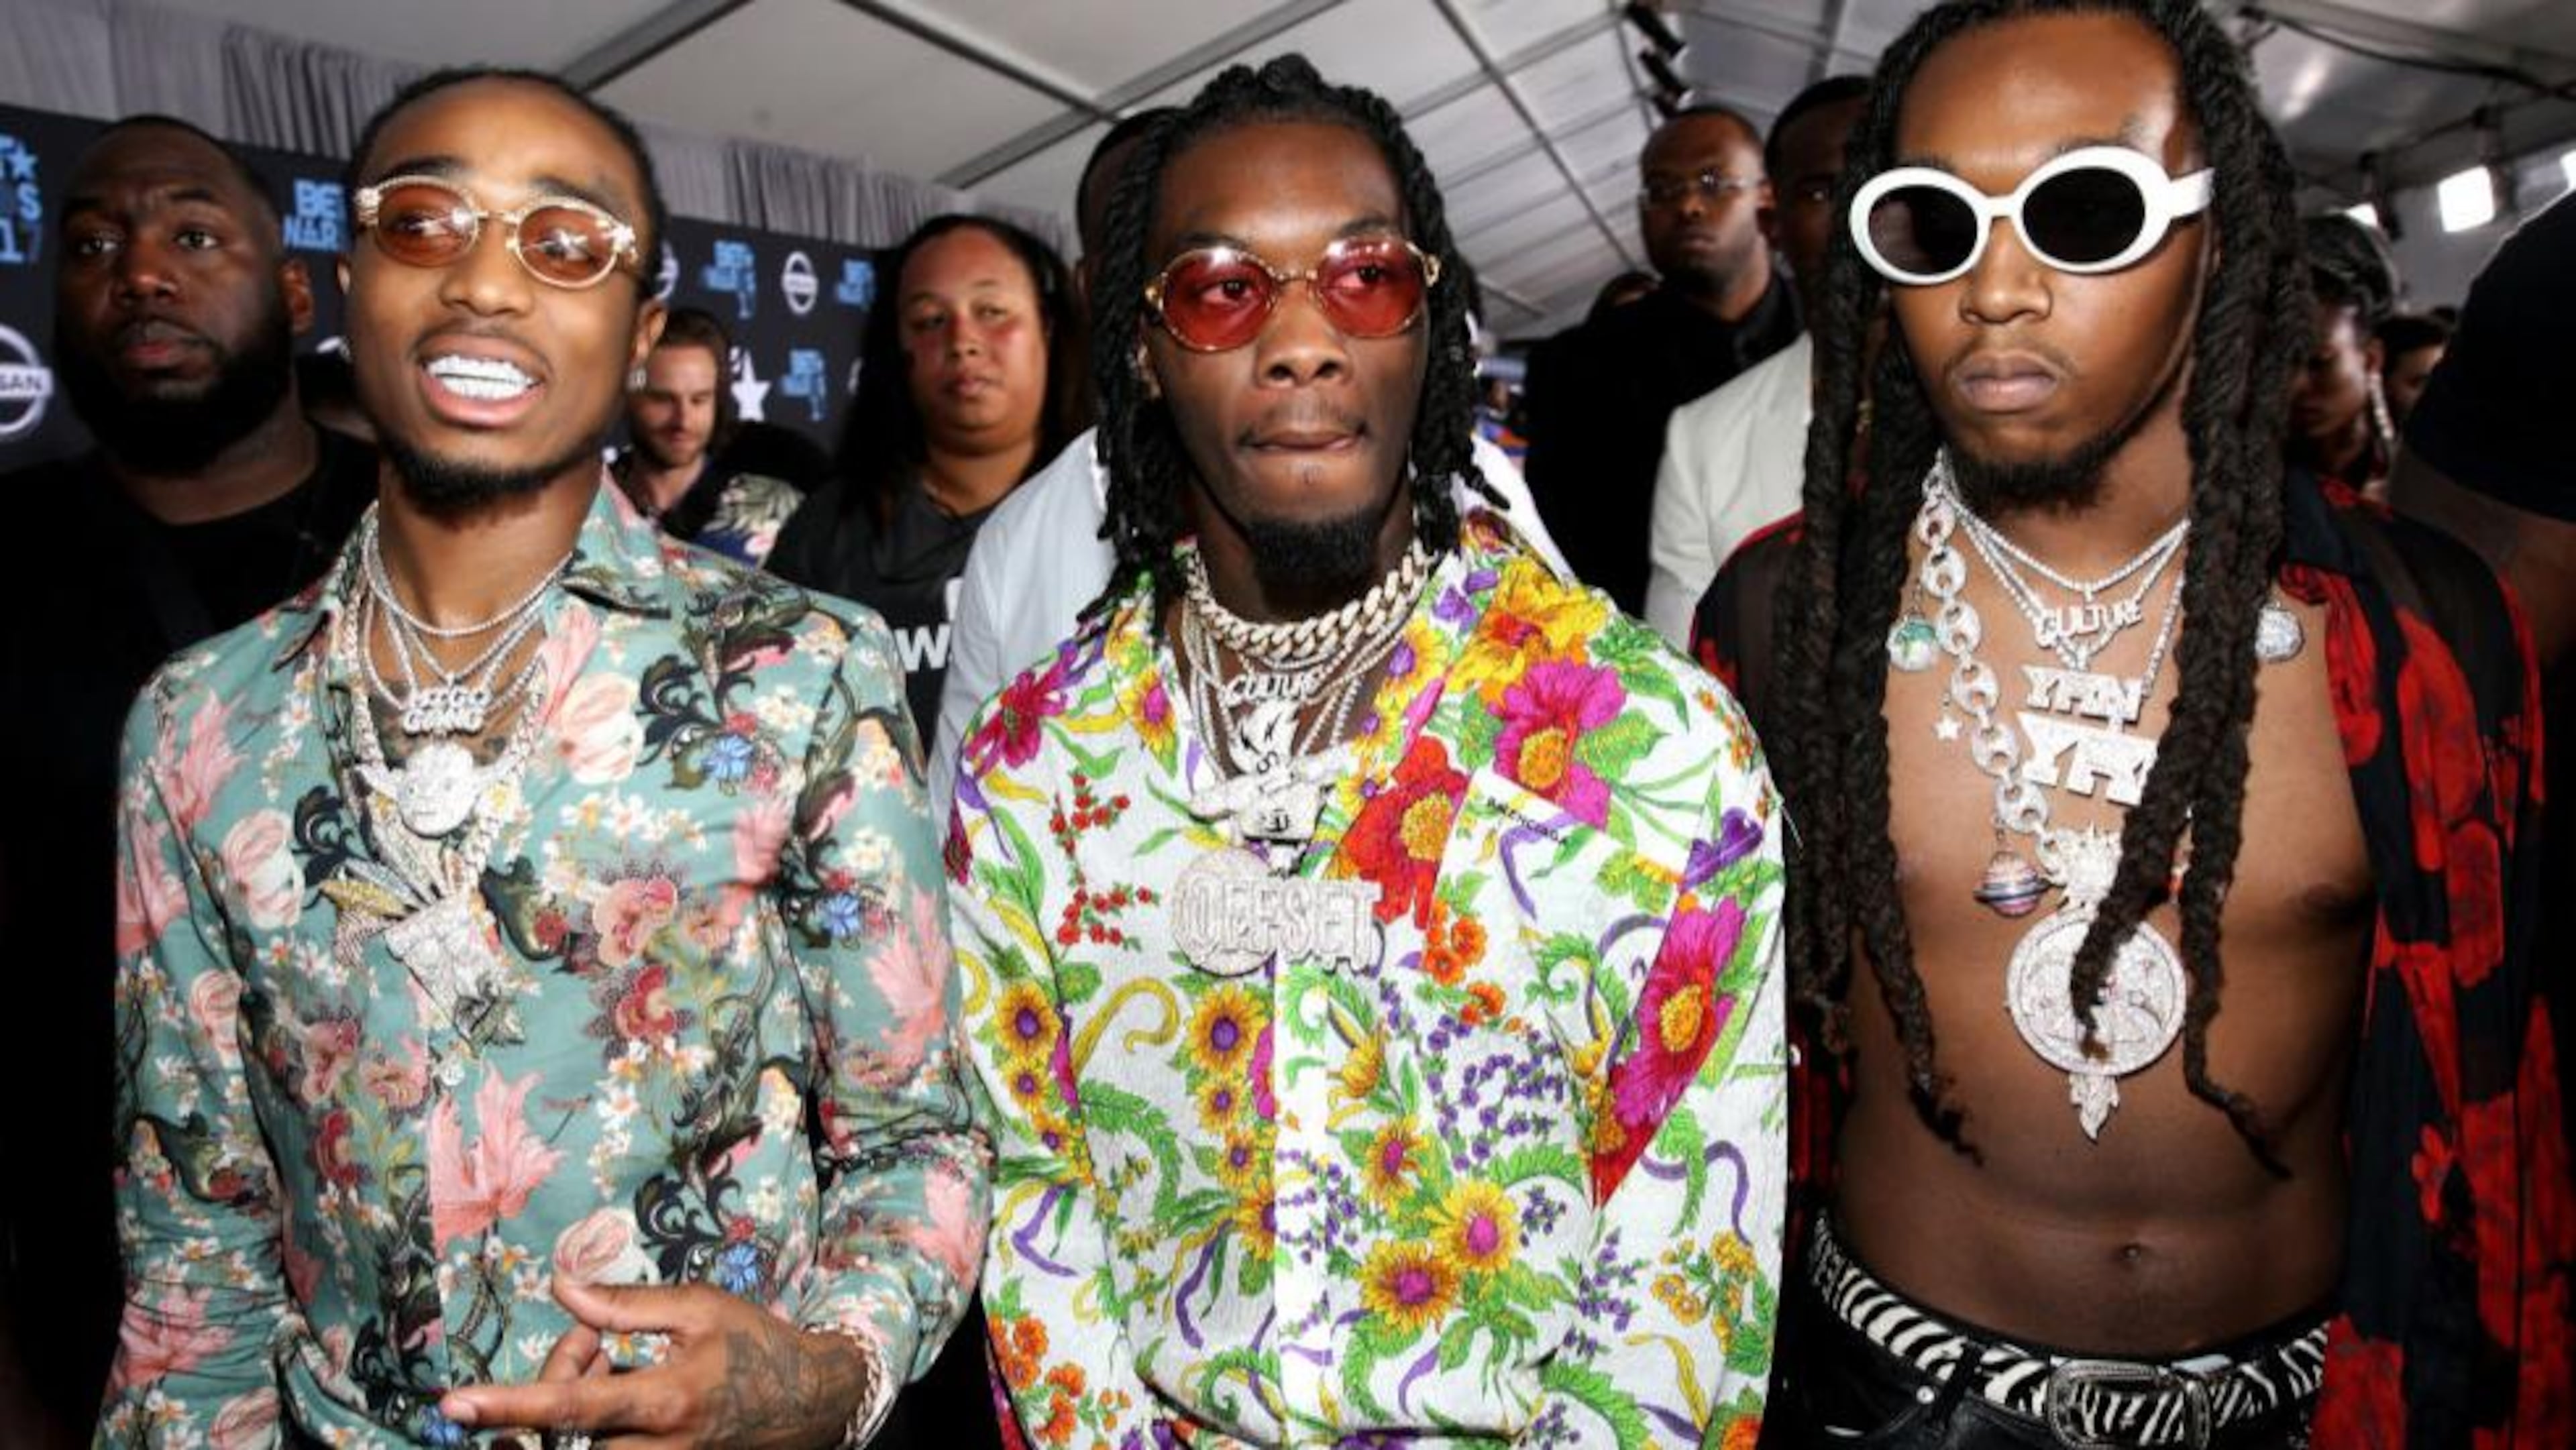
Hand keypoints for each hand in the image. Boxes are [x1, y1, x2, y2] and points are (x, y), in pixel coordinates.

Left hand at [438, 1277, 879, 1449]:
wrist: (810, 1401)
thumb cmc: (755, 1345)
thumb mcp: (698, 1309)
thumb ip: (625, 1305)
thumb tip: (560, 1288)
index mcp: (664, 1400)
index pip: (568, 1407)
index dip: (508, 1405)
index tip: (455, 1404)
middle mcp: (655, 1449)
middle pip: (562, 1432)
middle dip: (554, 1381)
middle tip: (590, 1340)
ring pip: (579, 1446)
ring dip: (573, 1405)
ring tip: (612, 1365)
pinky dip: (595, 1423)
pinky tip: (622, 1393)